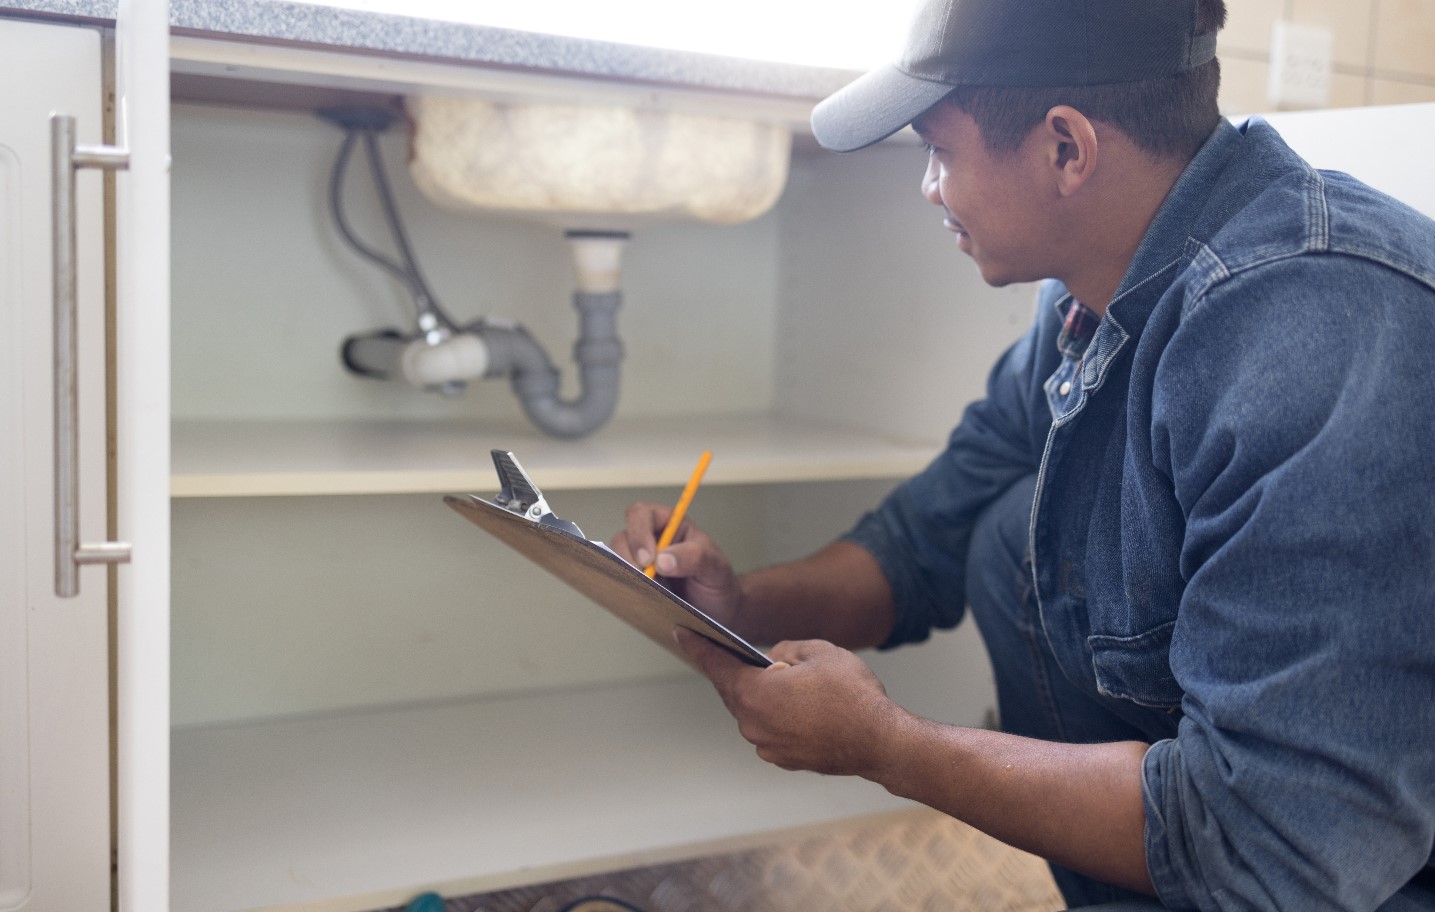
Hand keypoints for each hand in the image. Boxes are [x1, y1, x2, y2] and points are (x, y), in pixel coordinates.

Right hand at [609, 501, 743, 627]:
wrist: (719, 611)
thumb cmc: (718, 582)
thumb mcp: (715, 568)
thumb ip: (694, 558)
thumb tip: (662, 560)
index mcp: (672, 525)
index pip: (643, 514)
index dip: (639, 532)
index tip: (648, 559)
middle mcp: (652, 539)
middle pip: (624, 535)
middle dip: (628, 556)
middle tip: (645, 578)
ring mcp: (641, 561)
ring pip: (617, 558)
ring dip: (626, 573)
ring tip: (647, 590)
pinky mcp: (636, 581)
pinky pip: (620, 579)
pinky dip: (624, 587)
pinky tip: (639, 597)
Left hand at [675, 628, 903, 777]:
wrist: (881, 742)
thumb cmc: (853, 695)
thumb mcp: (819, 651)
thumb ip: (786, 649)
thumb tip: (774, 659)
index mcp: (755, 694)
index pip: (717, 665)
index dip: (698, 647)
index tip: (681, 634)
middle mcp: (753, 724)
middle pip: (734, 691)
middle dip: (738, 671)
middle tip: (743, 654)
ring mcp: (767, 746)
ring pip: (754, 711)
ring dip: (763, 696)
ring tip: (788, 682)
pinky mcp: (783, 758)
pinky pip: (770, 729)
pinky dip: (777, 716)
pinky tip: (800, 706)